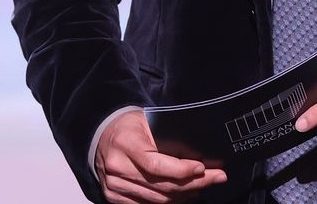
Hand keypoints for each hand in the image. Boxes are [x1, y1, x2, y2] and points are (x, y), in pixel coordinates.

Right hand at [94, 109, 227, 203]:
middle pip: (161, 185)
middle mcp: (117, 166)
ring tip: (203, 185)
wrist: (100, 136)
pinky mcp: (114, 196)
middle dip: (194, 183)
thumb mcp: (147, 121)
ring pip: (157, 199)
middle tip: (216, 177)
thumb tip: (198, 153)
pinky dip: (169, 202)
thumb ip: (167, 136)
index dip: (181, 170)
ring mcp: (115, 185)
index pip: (156, 165)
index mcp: (125, 143)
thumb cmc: (128, 127)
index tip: (202, 168)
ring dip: (184, 195)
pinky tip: (184, 194)